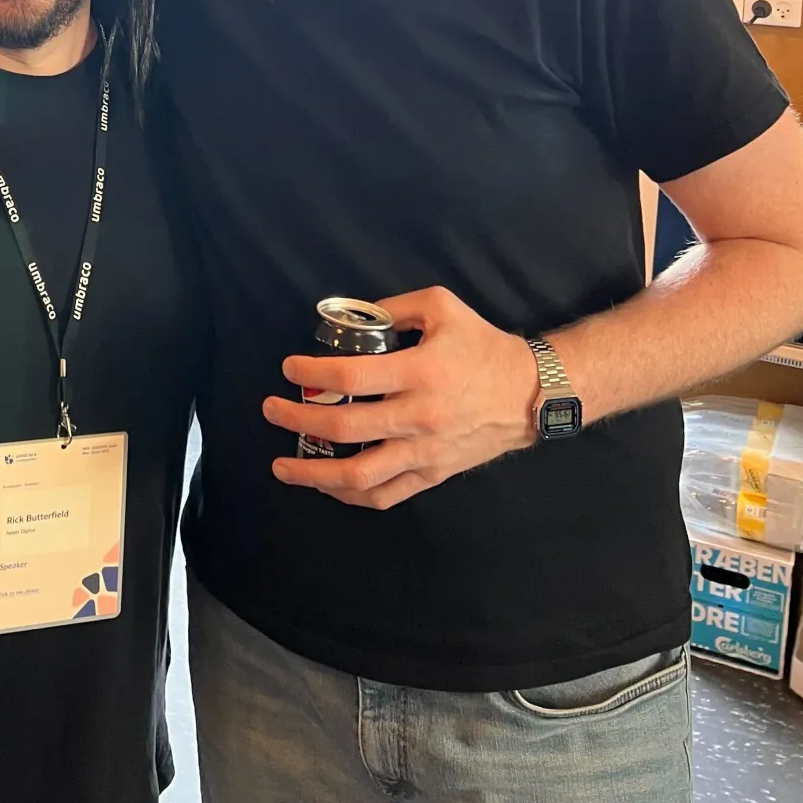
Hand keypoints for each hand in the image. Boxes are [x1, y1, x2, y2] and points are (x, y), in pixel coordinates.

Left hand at [263, 286, 539, 509]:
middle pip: (344, 426)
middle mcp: (419, 416)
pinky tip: (326, 486)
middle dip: (298, 418)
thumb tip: (352, 318)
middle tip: (271, 409)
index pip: (351, 374)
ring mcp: (425, 451)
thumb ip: (394, 307)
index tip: (289, 368)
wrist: (531, 393)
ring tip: (282, 465)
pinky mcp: (432, 474)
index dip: (312, 371)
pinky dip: (350, 496)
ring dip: (313, 473)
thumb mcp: (441, 306)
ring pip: (360, 475)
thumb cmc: (483, 346)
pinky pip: (385, 495)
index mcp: (420, 371)